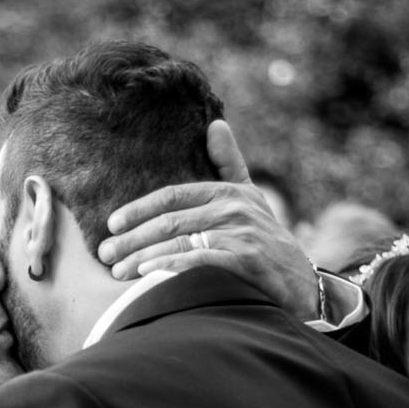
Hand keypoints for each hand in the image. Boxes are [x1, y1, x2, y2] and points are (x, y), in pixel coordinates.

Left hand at [97, 120, 318, 318]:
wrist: (302, 283)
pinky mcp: (246, 260)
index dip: (139, 208)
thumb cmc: (269, 241)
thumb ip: (230, 164)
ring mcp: (240, 233)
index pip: (173, 195)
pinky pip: (199, 260)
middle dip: (132, 238)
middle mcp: (233, 208)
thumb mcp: (252, 197)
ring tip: (118, 272)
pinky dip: (170, 266)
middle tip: (105, 254)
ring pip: (179, 241)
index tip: (112, 223)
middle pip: (169, 220)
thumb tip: (215, 124)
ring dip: (143, 257)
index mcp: (228, 191)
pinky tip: (147, 275)